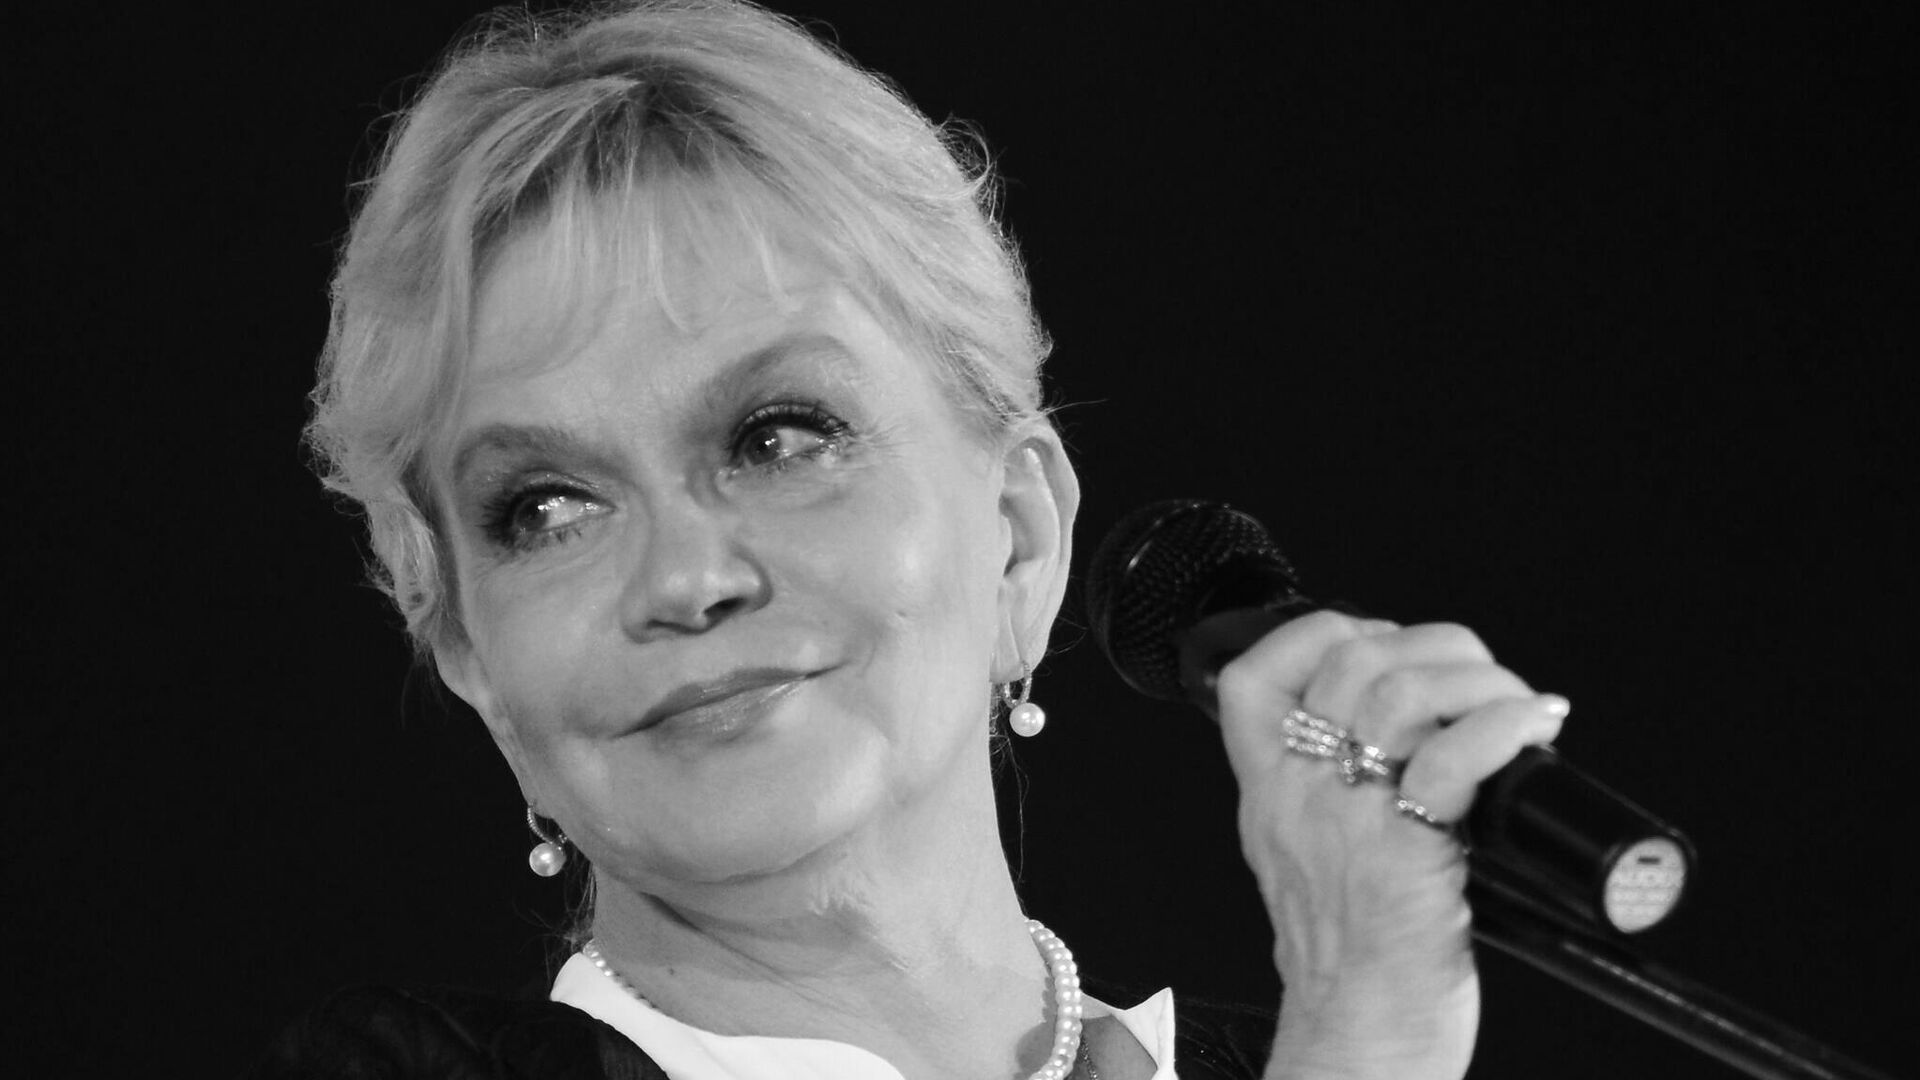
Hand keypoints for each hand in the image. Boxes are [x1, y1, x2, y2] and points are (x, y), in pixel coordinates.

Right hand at [1214, 612, 1568, 1078]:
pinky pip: (1452, 758)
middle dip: (1435, 647)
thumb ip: (1328, 801)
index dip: (1322, 632)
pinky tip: (1533, 725)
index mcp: (1270, 797)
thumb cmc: (1353, 969)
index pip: (1253, 679)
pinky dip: (1502, 724)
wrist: (1358, 1048)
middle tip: (1483, 680)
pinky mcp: (1402, 859)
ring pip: (1398, 693)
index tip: (1385, 644)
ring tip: (1518, 704)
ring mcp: (1347, 825)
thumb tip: (1410, 739)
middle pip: (1348, 663)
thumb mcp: (1307, 865)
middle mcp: (1298, 800)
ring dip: (1478, 679)